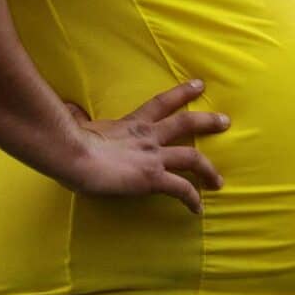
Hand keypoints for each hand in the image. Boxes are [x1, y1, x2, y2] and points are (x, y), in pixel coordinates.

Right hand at [63, 80, 229, 213]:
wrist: (73, 155)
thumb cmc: (69, 140)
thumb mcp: (77, 123)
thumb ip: (78, 116)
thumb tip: (69, 109)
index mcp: (131, 123)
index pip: (161, 103)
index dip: (182, 93)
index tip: (198, 85)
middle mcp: (147, 136)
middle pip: (185, 123)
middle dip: (207, 122)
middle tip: (225, 121)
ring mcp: (152, 156)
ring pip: (192, 157)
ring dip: (209, 169)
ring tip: (219, 181)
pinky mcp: (152, 177)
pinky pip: (180, 189)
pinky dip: (192, 199)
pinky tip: (197, 209)